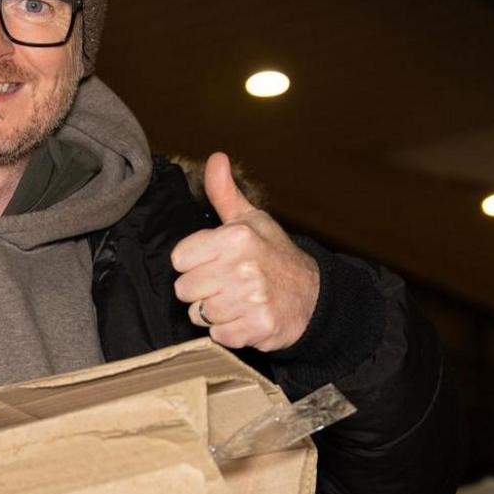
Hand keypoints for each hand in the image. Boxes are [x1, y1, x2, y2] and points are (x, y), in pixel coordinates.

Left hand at [171, 152, 319, 352]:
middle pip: (184, 289)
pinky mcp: (257, 328)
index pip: (179, 259)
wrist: (313, 296)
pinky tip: (245, 317)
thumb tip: (216, 158)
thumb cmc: (275, 256)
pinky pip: (217, 335)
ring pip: (198, 314)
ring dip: (215, 311)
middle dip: (201, 289)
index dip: (194, 262)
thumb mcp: (252, 220)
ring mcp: (251, 300)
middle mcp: (242, 267)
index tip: (213, 261)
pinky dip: (228, 331)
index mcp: (236, 238)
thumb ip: (225, 193)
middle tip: (226, 283)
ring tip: (237, 300)